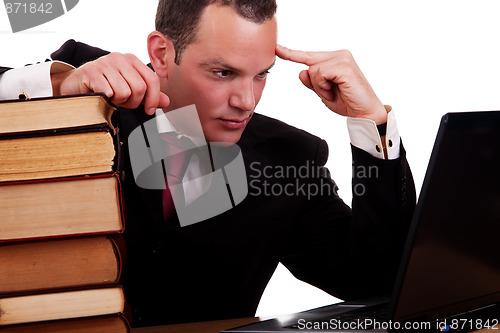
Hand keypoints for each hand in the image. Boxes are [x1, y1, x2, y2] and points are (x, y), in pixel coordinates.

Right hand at [51, 53, 169, 114]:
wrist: (76, 83)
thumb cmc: (105, 86)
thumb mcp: (129, 89)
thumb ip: (149, 95)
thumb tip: (166, 101)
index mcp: (132, 60)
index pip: (152, 80)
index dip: (153, 99)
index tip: (149, 110)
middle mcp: (119, 58)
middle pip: (139, 88)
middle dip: (133, 102)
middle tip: (122, 102)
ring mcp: (104, 63)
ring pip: (124, 92)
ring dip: (117, 101)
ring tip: (110, 97)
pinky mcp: (91, 72)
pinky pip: (108, 92)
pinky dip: (105, 98)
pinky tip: (100, 95)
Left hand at [276, 45, 386, 124]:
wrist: (365, 114)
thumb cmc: (348, 103)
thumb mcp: (324, 93)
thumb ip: (312, 82)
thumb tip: (301, 72)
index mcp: (335, 58)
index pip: (309, 55)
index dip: (292, 53)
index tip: (277, 48)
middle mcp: (340, 54)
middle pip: (309, 62)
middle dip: (314, 82)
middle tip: (329, 93)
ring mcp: (342, 58)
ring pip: (312, 69)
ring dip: (319, 86)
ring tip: (334, 92)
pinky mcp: (344, 66)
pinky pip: (319, 73)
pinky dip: (323, 86)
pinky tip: (334, 91)